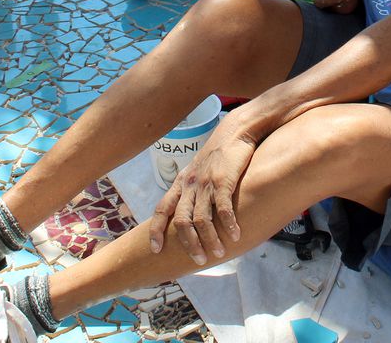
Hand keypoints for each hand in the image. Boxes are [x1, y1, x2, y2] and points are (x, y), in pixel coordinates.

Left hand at [149, 120, 256, 264]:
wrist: (236, 130)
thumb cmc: (219, 152)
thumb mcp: (198, 168)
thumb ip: (193, 188)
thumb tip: (193, 209)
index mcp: (181, 183)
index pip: (162, 209)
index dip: (156, 230)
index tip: (154, 249)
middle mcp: (190, 185)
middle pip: (181, 221)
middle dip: (188, 243)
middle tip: (197, 260)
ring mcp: (206, 183)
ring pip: (201, 219)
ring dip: (209, 239)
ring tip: (217, 253)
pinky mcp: (223, 180)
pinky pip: (223, 209)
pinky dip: (228, 225)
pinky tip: (235, 235)